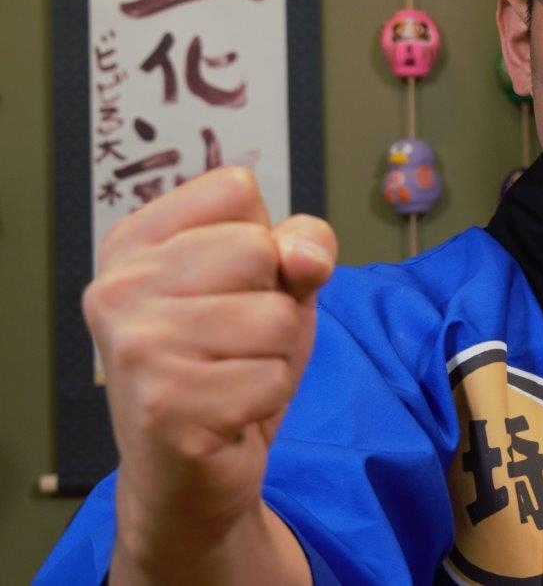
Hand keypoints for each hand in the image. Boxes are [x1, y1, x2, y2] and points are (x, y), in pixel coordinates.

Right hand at [82, 167, 334, 575]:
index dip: (264, 239)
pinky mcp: (166, 405)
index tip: (233, 285)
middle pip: (260, 249)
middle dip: (275, 300)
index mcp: (134, 241)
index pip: (235, 189)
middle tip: (234, 342)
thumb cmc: (233, 363)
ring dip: (277, 354)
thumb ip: (304, 245)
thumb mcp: (279, 284)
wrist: (192, 473)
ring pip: (275, 316)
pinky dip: (270, 395)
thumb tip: (304, 255)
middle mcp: (120, 287)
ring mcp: (137, 346)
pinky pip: (273, 376)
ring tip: (232, 376)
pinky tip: (229, 410)